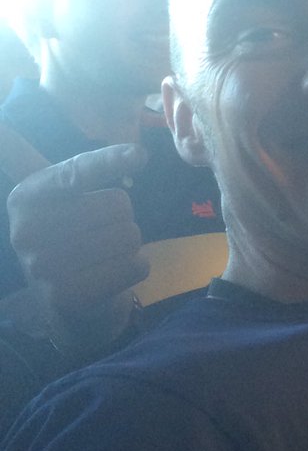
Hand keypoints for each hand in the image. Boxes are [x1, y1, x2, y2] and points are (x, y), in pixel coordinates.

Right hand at [3, 139, 149, 348]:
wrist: (60, 296)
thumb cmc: (72, 234)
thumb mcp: (68, 196)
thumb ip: (93, 169)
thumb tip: (138, 154)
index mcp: (25, 198)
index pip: (77, 173)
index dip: (109, 162)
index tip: (139, 155)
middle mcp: (27, 231)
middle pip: (118, 204)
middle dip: (122, 217)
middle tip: (100, 233)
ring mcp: (44, 266)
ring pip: (130, 236)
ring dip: (129, 244)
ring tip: (104, 254)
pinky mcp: (68, 296)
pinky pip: (136, 266)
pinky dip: (136, 266)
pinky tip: (111, 272)